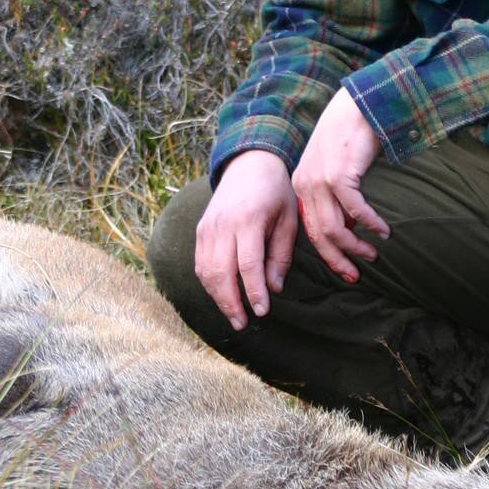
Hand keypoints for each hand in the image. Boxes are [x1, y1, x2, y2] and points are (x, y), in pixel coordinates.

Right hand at [194, 149, 296, 329]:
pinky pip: (200, 263)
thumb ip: (281, 254)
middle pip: (220, 272)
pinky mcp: (200, 231)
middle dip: (230, 303)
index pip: (248, 264)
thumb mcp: (289, 220)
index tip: (262, 311)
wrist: (249, 164)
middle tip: (242, 324)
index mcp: (248, 220)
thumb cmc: (275, 193)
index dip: (253, 292)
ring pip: (205, 271)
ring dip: (218, 298)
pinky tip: (223, 297)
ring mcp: (207, 227)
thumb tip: (273, 288)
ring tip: (233, 316)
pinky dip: (209, 284)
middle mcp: (223, 224)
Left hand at [291, 87, 389, 282]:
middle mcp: (305, 185)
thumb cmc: (351, 137)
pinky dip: (371, 224)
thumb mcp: (336, 170)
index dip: (328, 254)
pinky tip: (383, 230)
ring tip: (374, 252)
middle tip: (357, 273)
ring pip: (335, 229)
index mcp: (300, 186)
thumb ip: (336, 198)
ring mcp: (320, 180)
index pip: (309, 231)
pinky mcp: (339, 175)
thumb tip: (350, 228)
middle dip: (339, 259)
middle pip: (319, 236)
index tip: (346, 270)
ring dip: (356, 245)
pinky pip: (355, 211)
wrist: (359, 105)